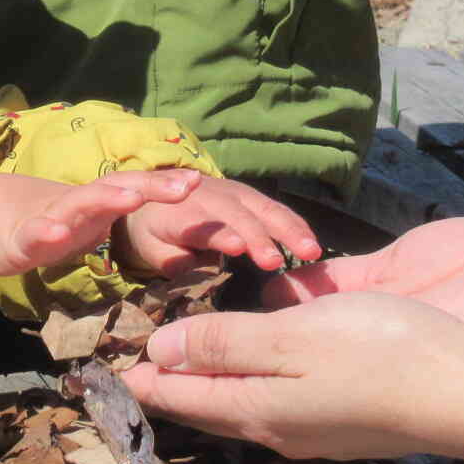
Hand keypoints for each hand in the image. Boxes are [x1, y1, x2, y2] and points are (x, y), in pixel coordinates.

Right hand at [0, 167, 209, 282]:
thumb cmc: (40, 221)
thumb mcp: (86, 224)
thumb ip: (116, 222)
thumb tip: (159, 236)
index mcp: (97, 203)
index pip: (137, 189)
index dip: (167, 185)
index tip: (201, 181)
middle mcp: (78, 203)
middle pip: (119, 189)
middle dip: (153, 186)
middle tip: (186, 185)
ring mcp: (47, 217)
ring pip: (80, 205)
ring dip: (106, 199)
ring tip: (131, 196)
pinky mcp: (18, 237)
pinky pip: (33, 235)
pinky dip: (44, 231)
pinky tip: (54, 231)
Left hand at [119, 176, 322, 277]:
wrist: (157, 189)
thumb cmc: (155, 230)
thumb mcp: (152, 249)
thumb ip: (174, 262)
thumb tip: (198, 274)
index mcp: (180, 214)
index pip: (201, 225)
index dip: (219, 235)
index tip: (237, 248)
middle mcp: (210, 199)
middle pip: (237, 216)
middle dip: (258, 237)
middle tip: (276, 262)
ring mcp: (233, 193)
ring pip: (262, 209)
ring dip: (288, 230)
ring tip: (309, 252)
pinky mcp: (250, 195)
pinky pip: (275, 208)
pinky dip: (295, 224)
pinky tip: (311, 243)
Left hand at [120, 295, 463, 461]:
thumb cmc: (378, 352)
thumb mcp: (291, 339)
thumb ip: (224, 343)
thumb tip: (158, 353)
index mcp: (258, 409)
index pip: (182, 397)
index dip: (143, 380)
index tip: (108, 370)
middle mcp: (281, 429)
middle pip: (212, 406)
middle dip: (173, 385)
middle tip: (138, 366)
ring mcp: (319, 429)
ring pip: (248, 404)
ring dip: (215, 381)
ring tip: (189, 361)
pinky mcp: (350, 420)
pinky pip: (283, 400)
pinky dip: (257, 379)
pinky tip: (263, 365)